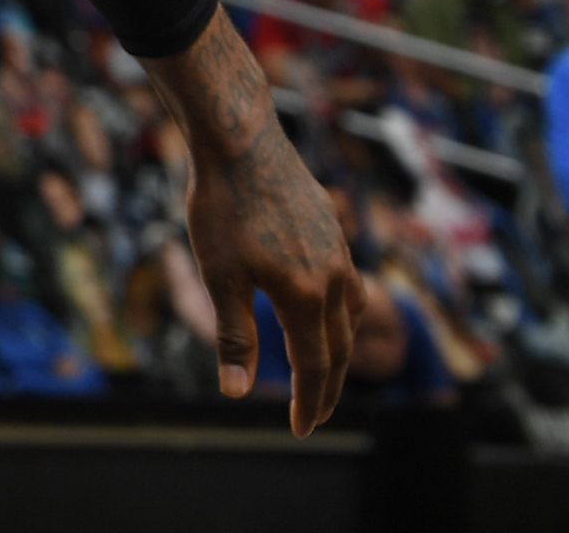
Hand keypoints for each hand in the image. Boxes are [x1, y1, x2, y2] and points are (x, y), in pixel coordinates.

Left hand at [144, 10, 362, 434]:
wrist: (240, 141)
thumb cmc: (221, 208)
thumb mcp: (220, 276)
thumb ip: (234, 336)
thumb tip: (237, 393)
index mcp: (305, 296)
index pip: (314, 365)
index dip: (308, 401)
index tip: (301, 428)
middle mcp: (332, 278)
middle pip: (338, 348)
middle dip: (326, 386)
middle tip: (315, 416)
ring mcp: (337, 251)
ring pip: (348, 315)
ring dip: (337, 350)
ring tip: (322, 371)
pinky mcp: (331, 228)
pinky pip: (346, 283)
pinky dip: (340, 311)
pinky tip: (324, 307)